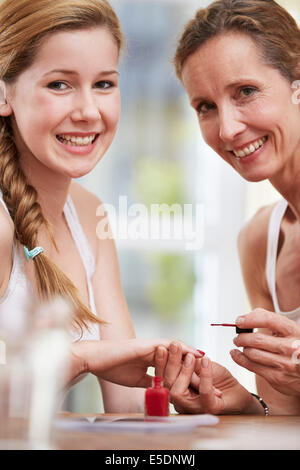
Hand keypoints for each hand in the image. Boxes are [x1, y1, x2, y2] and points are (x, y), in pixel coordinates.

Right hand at [68, 338, 200, 388]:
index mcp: (152, 359)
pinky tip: (195, 353)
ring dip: (194, 358)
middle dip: (196, 371)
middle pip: (180, 360)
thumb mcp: (137, 379)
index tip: (204, 388)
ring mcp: (152, 346)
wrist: (96, 359)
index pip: (174, 367)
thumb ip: (151, 380)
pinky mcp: (148, 344)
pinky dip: (183, 349)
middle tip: (214, 381)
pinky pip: (169, 345)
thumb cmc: (112, 368)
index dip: (188, 376)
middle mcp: (155, 350)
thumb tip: (164, 388)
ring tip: (210, 363)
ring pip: (178, 351)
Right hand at [155, 343, 262, 414]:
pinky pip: (203, 391)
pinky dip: (205, 375)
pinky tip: (206, 361)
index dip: (161, 363)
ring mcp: (195, 408)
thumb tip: (174, 349)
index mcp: (178, 391)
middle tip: (174, 345)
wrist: (239, 393)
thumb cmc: (219, 380)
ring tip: (189, 354)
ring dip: (184, 369)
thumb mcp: (200, 366)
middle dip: (170, 363)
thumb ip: (187, 361)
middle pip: (167, 385)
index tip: (161, 347)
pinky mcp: (210, 408)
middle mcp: (182, 403)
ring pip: (178, 391)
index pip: (163, 378)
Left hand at [230, 309, 299, 395]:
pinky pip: (252, 366)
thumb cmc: (298, 347)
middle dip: (242, 336)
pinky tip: (236, 354)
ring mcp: (285, 364)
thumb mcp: (293, 331)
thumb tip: (247, 316)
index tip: (239, 321)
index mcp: (295, 332)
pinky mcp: (277, 378)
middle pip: (257, 339)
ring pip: (252, 353)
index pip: (268, 320)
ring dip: (242, 347)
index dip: (250, 319)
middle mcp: (291, 348)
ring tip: (240, 344)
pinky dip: (240, 358)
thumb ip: (273, 321)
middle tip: (238, 336)